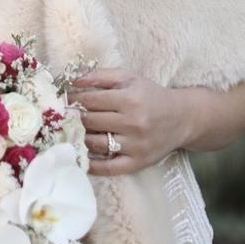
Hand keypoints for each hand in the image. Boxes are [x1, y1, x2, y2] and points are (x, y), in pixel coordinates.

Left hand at [73, 71, 188, 175]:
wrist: (182, 118)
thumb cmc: (151, 95)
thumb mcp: (129, 78)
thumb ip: (101, 75)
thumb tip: (73, 80)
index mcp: (129, 99)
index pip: (90, 100)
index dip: (72, 98)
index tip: (61, 99)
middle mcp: (133, 123)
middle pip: (90, 121)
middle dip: (73, 117)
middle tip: (63, 116)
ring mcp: (135, 145)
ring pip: (95, 143)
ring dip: (78, 138)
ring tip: (70, 132)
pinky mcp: (138, 163)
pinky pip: (109, 168)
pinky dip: (91, 165)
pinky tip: (80, 158)